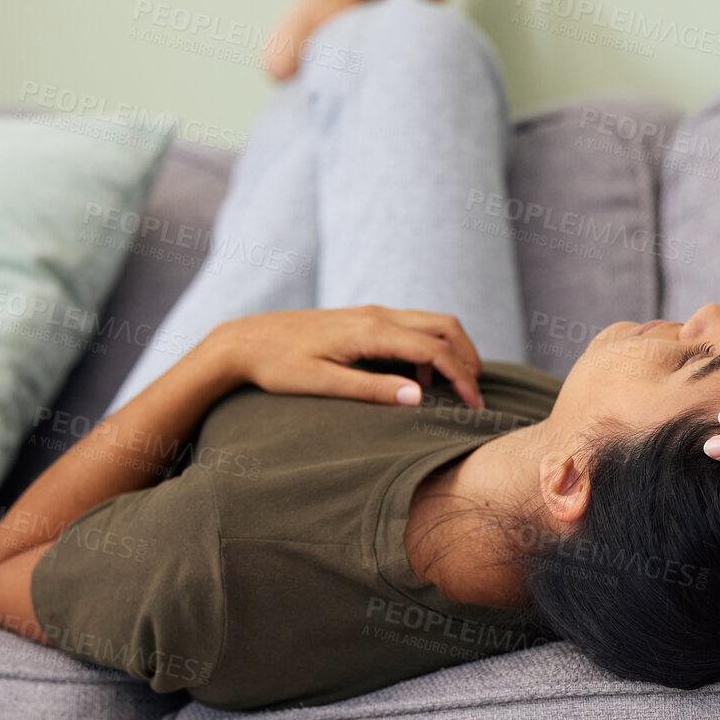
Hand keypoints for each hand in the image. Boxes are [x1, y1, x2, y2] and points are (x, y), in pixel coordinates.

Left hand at [206, 305, 484, 409]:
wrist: (244, 341)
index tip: (474, 406)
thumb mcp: (323, 384)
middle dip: (468, 359)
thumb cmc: (278, 367)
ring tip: (453, 390)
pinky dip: (430, 348)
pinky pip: (413, 327)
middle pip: (445, 326)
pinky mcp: (365, 318)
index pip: (435, 349)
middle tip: (475, 396)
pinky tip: (417, 379)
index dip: (462, 377)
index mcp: (371, 331)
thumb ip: (372, 390)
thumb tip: (419, 397)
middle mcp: (377, 314)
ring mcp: (372, 313)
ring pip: (432, 322)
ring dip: (452, 351)